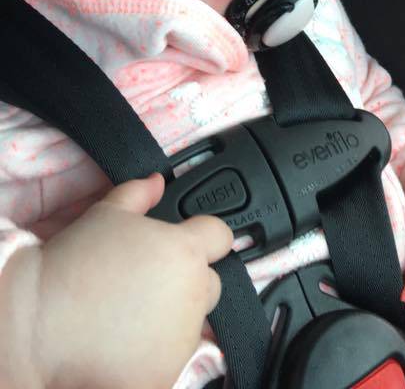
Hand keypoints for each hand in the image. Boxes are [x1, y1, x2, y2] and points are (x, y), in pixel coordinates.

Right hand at [2, 173, 232, 388]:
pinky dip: (156, 351)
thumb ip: (139, 193)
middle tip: (148, 283)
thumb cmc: (71, 268)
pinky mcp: (167, 372)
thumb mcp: (105, 215)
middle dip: (187, 281)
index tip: (189, 243)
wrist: (37, 327)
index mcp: (184, 251)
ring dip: (172, 316)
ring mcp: (182, 337)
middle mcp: (192, 293)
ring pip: (192, 320)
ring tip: (130, 313)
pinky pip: (173, 356)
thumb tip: (158, 181)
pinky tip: (126, 342)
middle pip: (209, 282)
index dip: (204, 236)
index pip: (220, 236)